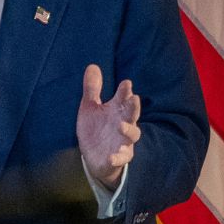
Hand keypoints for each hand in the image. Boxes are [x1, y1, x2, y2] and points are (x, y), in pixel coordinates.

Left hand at [76, 64, 141, 189]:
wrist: (95, 156)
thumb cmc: (96, 128)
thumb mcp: (90, 107)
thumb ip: (92, 89)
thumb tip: (92, 65)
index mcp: (116, 111)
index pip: (123, 99)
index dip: (125, 91)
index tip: (126, 82)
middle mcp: (123, 124)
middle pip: (132, 115)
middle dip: (133, 107)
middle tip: (134, 98)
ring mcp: (123, 141)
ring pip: (132, 135)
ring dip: (128, 130)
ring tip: (121, 126)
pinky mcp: (118, 157)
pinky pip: (121, 158)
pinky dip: (118, 158)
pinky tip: (112, 157)